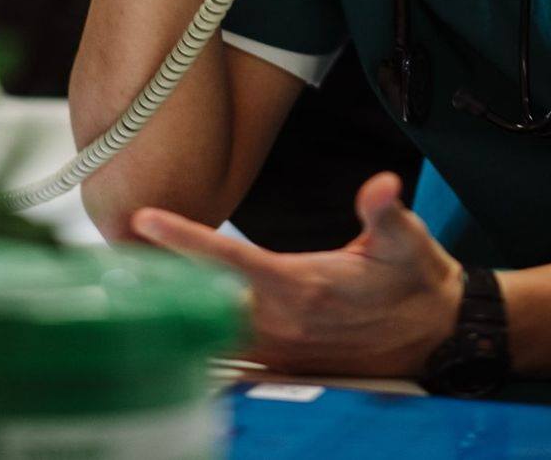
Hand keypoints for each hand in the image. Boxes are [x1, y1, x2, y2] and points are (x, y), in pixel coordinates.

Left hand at [131, 172, 462, 377]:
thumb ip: (385, 211)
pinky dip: (196, 332)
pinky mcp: (283, 364)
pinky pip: (227, 351)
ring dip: (172, 304)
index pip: (230, 261)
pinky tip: (172, 316)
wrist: (438, 335)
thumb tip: (381, 186)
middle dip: (158, 273)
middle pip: (202, 297)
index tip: (145, 219)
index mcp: (304, 287)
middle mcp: (284, 323)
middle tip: (113, 244)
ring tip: (129, 274)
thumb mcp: (407, 239)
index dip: (185, 240)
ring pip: (209, 329)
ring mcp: (280, 350)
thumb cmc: (416, 280)